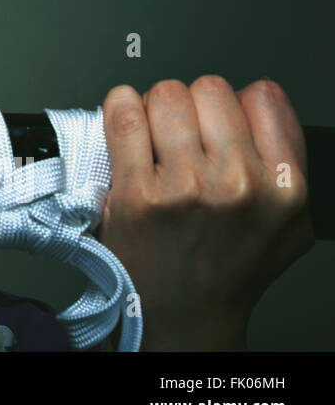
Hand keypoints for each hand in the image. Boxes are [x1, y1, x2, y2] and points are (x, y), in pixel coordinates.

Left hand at [96, 76, 314, 350]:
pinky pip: (123, 115)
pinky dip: (118, 108)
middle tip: (180, 133)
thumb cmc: (229, 269)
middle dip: (191, 105)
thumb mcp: (287, 222)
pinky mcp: (138, 194)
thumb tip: (263, 101)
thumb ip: (286, 159)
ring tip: (153, 136)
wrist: (184, 316)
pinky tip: (124, 123)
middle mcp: (239, 185)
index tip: (217, 120)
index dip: (234, 104)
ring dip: (153, 107)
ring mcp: (187, 188)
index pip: (262, 96)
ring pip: (165, 94)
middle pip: (208, 88)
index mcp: (284, 188)